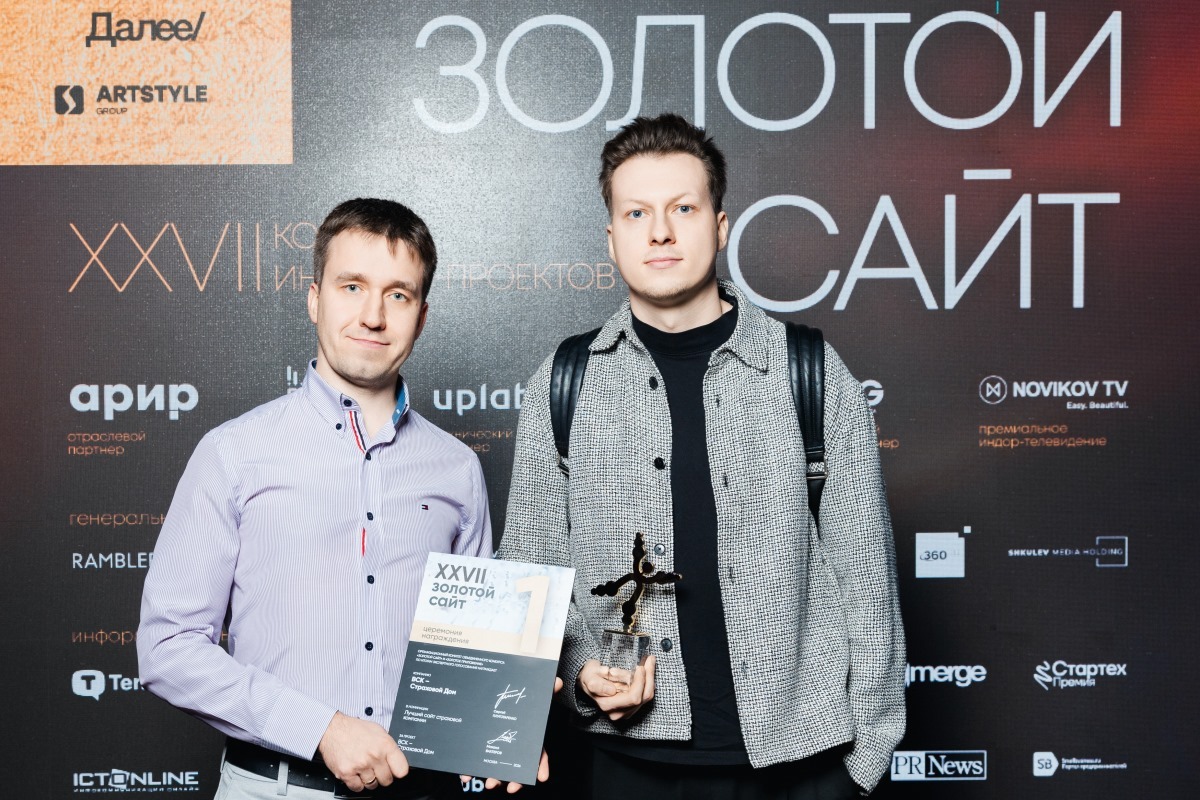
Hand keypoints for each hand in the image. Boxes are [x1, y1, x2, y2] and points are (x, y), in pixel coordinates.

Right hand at [317, 711, 408, 792]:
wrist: (333, 729)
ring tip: (365, 769)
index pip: (402, 770)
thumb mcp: (379, 731)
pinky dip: (357, 783)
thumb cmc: (355, 729)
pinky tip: (356, 773)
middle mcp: (374, 756)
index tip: (395, 770)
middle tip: (377, 770)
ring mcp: (360, 765)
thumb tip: (397, 760)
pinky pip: (358, 788)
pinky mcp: (346, 773)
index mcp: (385, 745)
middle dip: (383, 776)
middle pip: (387, 780)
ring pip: (372, 785)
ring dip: (369, 780)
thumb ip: (389, 746)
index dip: (398, 771)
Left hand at [460, 676, 561, 792]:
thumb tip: (557, 681)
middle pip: (517, 766)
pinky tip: (466, 776)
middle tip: (511, 787)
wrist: (496, 697)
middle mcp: (512, 747)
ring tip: (489, 784)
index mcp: (527, 738)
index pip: (537, 754)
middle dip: (515, 779)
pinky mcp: (479, 750)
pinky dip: (470, 771)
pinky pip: (476, 763)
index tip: (542, 777)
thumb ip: (544, 690)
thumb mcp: (531, 695)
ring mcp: (496, 749)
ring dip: (494, 778)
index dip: (540, 766)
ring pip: (497, 768)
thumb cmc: (519, 702)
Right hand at [577, 656, 654, 721]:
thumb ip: (596, 684)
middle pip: (643, 697)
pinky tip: (647, 671)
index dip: (640, 681)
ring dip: (650, 678)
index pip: (633, 697)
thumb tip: (611, 690)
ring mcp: (625, 712)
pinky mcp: (631, 709)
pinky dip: (648, 682)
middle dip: (649, 677)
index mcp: (608, 705)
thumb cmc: (590, 677)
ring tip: (649, 662)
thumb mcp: (589, 676)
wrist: (589, 682)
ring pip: (647, 697)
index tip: (640, 666)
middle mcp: (618, 713)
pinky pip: (645, 696)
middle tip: (649, 660)